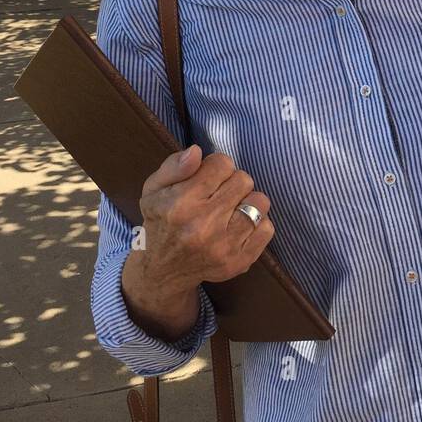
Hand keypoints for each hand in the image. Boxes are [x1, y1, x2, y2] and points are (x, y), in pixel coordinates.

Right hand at [137, 144, 273, 288]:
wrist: (163, 270)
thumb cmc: (161, 221)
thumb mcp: (153, 189)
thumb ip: (173, 166)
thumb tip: (197, 152)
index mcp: (180, 204)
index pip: (222, 164)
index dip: (216, 167)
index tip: (208, 178)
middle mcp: (203, 226)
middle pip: (243, 180)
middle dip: (232, 182)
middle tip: (218, 195)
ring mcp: (224, 246)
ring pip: (259, 202)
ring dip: (247, 202)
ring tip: (230, 210)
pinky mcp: (239, 261)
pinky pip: (267, 228)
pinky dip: (257, 224)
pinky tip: (238, 226)